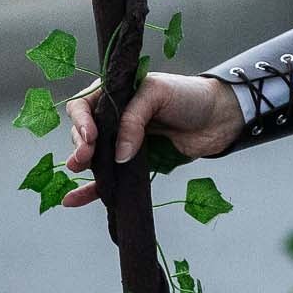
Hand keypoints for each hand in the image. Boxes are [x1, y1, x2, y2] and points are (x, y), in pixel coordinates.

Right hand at [60, 74, 242, 207]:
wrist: (219, 119)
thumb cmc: (189, 96)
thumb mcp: (158, 94)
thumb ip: (133, 120)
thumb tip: (119, 155)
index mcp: (117, 93)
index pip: (85, 104)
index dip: (82, 121)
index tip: (90, 137)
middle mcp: (116, 117)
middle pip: (84, 131)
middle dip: (81, 144)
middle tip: (85, 156)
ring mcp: (123, 142)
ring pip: (93, 155)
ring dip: (81, 164)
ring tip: (76, 171)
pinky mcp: (133, 165)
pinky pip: (107, 179)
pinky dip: (90, 190)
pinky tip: (74, 199)